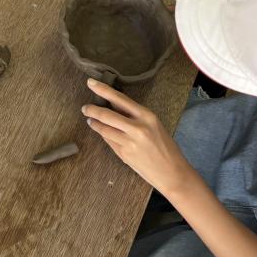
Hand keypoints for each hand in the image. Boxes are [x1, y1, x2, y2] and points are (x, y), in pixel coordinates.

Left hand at [83, 79, 197, 197]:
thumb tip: (113, 103)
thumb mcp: (154, 124)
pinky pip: (109, 141)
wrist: (172, 173)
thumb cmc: (165, 146)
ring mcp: (129, 142)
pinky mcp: (124, 154)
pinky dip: (103, 135)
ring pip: (104, 129)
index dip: (103, 89)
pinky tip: (102, 132)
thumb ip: (133, 114)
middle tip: (85, 108)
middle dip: (92, 110)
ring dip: (95, 123)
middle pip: (107, 115)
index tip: (90, 83)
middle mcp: (137, 128)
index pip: (120, 98)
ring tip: (90, 120)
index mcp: (147, 116)